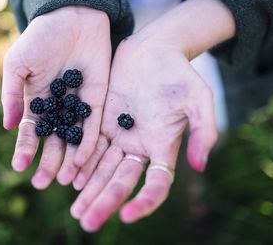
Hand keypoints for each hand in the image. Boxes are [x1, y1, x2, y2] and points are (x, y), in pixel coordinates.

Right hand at [1, 6, 110, 188]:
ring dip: (69, 160)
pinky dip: (87, 143)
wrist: (72, 18)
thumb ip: (12, 94)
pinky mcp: (98, 101)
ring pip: (73, 139)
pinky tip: (82, 160)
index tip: (20, 167)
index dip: (25, 149)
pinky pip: (93, 126)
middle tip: (43, 183)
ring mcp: (78, 106)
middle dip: (48, 162)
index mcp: (37, 101)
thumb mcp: (18, 64)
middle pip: (53, 141)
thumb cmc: (41, 38)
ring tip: (65, 179)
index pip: (32, 131)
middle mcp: (58, 108)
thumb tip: (9, 126)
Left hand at [70, 34, 217, 230]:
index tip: (126, 215)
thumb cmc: (179, 73)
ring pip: (102, 168)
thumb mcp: (198, 98)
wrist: (153, 50)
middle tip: (86, 222)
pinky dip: (80, 162)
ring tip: (76, 210)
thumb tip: (199, 166)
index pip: (156, 183)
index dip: (144, 201)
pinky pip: (89, 145)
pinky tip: (69, 178)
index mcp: (162, 146)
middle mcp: (138, 146)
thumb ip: (203, 131)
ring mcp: (119, 134)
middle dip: (105, 201)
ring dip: (88, 188)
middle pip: (121, 180)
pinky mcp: (101, 120)